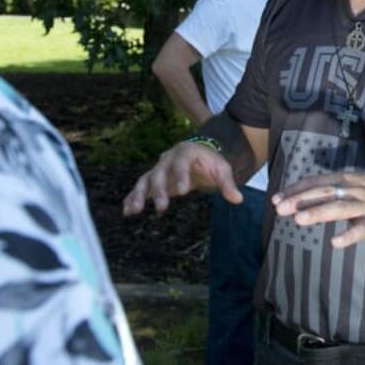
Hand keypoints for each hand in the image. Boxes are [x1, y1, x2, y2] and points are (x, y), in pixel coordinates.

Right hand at [121, 142, 241, 215]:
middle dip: (159, 190)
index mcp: (186, 152)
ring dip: (139, 195)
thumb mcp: (222, 169)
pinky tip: (126, 211)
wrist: (199, 156)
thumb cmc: (211, 162)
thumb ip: (227, 183)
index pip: (182, 161)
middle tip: (162, 207)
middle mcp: (168, 159)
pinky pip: (140, 188)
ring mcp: (158, 169)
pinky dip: (132, 198)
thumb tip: (237, 199)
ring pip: (145, 180)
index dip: (181, 175)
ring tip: (134, 211)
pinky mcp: (152, 179)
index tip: (183, 191)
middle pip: (160, 172)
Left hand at [271, 171, 364, 248]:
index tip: (277, 198)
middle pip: (324, 193)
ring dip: (318, 213)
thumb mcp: (354, 185)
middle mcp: (354, 190)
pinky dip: (348, 235)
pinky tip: (334, 242)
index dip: (297, 189)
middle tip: (280, 209)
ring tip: (299, 220)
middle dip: (301, 200)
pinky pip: (361, 230)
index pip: (317, 182)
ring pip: (339, 208)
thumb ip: (332, 189)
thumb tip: (303, 195)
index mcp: (346, 180)